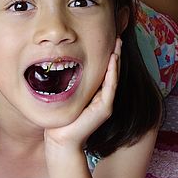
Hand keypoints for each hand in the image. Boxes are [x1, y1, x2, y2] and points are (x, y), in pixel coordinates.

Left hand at [45, 37, 121, 151]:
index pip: (103, 71)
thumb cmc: (60, 120)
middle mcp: (102, 98)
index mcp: (94, 94)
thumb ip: (68, 84)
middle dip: (115, 54)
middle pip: (112, 71)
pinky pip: (110, 87)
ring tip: (118, 44)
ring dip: (116, 60)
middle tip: (117, 37)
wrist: (61, 141)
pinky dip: (112, 73)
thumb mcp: (65, 96)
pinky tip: (112, 60)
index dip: (106, 56)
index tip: (106, 40)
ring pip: (114, 77)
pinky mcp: (104, 109)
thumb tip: (59, 66)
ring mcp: (105, 103)